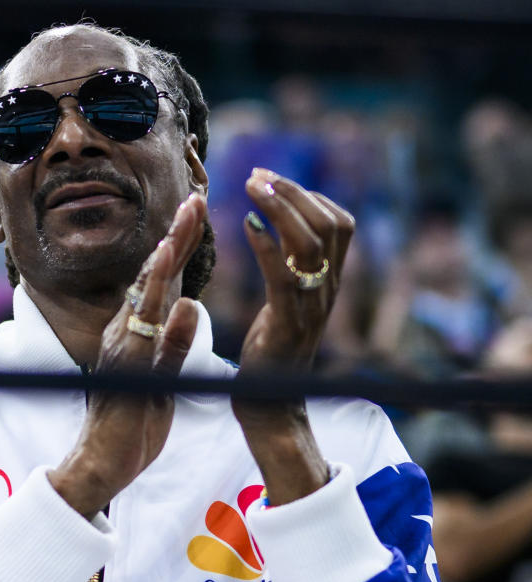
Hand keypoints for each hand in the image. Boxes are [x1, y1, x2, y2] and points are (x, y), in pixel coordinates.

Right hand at [48, 193, 206, 518]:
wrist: (103, 459)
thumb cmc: (133, 418)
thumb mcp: (159, 373)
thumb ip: (172, 340)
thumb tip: (188, 304)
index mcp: (135, 330)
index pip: (160, 279)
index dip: (179, 243)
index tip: (197, 209)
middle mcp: (126, 334)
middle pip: (152, 278)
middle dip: (175, 238)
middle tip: (195, 200)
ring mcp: (126, 355)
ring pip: (146, 304)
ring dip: (163, 267)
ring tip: (180, 234)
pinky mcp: (132, 381)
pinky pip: (151, 350)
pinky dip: (166, 325)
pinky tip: (182, 301)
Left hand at [233, 168, 354, 503]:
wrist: (268, 403)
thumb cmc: (270, 350)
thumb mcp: (287, 301)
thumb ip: (290, 267)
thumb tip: (277, 227)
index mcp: (329, 282)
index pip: (340, 223)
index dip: (311, 195)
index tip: (273, 180)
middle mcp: (327, 290)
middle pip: (329, 225)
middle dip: (294, 192)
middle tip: (258, 174)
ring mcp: (311, 307)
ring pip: (310, 244)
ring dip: (281, 208)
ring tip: (252, 186)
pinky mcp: (287, 324)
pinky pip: (282, 277)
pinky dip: (266, 246)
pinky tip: (245, 224)